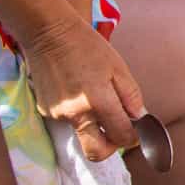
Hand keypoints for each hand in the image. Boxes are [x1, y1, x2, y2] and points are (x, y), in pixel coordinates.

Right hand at [22, 12, 147, 159]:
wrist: (47, 32)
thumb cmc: (86, 45)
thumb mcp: (118, 67)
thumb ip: (131, 97)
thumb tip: (139, 119)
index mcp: (98, 102)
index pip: (122, 137)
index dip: (134, 137)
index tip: (137, 130)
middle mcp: (75, 114)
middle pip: (96, 153)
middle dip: (111, 147)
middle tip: (118, 131)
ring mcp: (57, 115)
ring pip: (82, 134)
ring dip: (94, 125)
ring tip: (96, 97)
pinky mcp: (45, 111)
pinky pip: (68, 122)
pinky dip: (78, 114)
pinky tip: (78, 91)